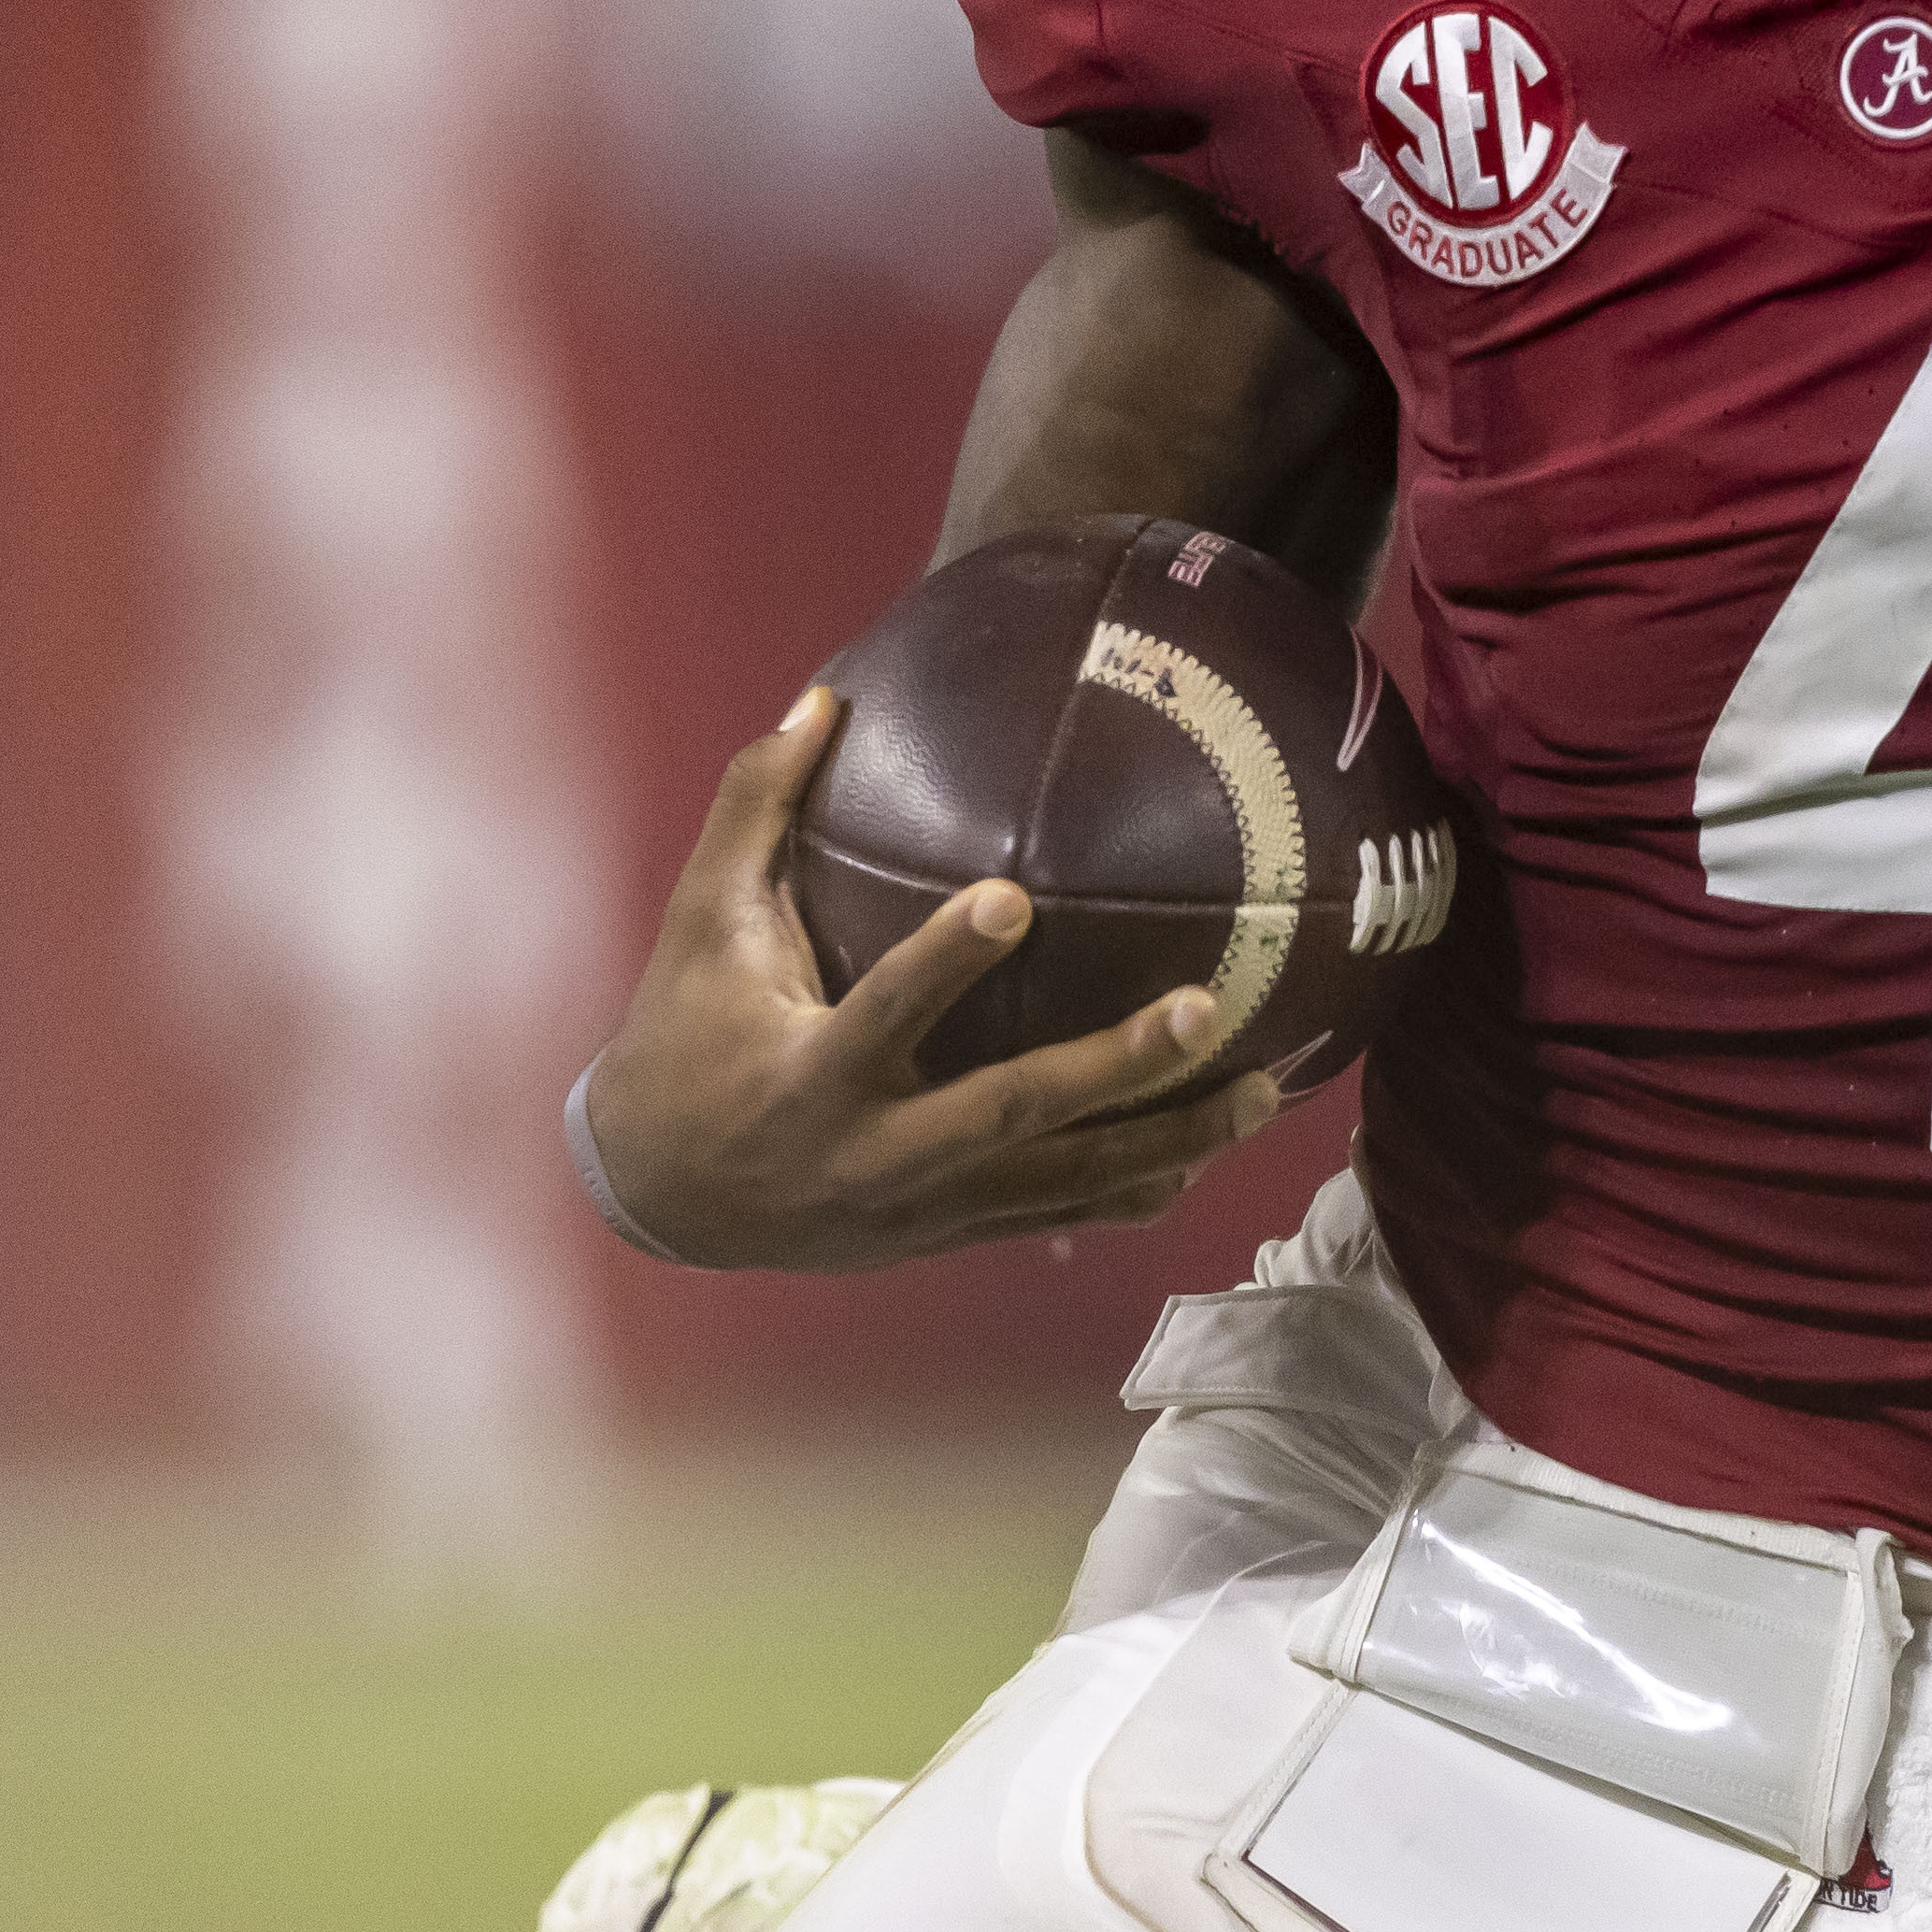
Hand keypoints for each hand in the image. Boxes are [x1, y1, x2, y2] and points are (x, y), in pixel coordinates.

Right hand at [579, 689, 1285, 1273]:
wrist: (665, 1198)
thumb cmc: (684, 1036)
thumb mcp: (702, 927)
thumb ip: (757, 813)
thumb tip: (822, 699)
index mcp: (810, 1073)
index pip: (886, 1012)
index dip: (946, 961)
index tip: (1015, 896)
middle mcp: (873, 1151)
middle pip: (1010, 1113)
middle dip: (1114, 1068)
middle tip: (1205, 1008)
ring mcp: (921, 1206)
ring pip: (1061, 1180)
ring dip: (1170, 1137)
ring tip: (1267, 1092)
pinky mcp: (948, 1232)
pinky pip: (1057, 1214)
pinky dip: (1137, 1189)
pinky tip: (1212, 1154)